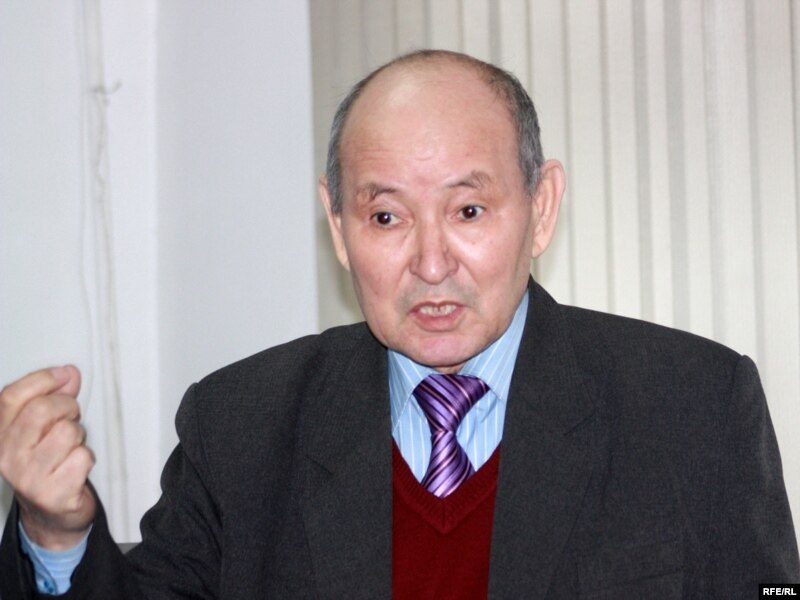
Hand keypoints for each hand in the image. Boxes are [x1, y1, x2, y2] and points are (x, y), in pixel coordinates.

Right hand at [0, 366, 95, 548]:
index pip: (11, 397)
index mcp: (0, 436)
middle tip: (70, 418)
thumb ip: (54, 397)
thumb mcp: (44, 428)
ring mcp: (28, 478)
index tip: (64, 374)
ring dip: (79, 435)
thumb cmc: (49, 466)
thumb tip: (68, 374)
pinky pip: (82, 456)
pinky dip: (87, 457)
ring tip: (71, 447)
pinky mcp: (53, 495)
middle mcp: (7, 457)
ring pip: (67, 431)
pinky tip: (76, 467)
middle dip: (66, 406)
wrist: (52, 515)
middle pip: (41, 410)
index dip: (42, 379)